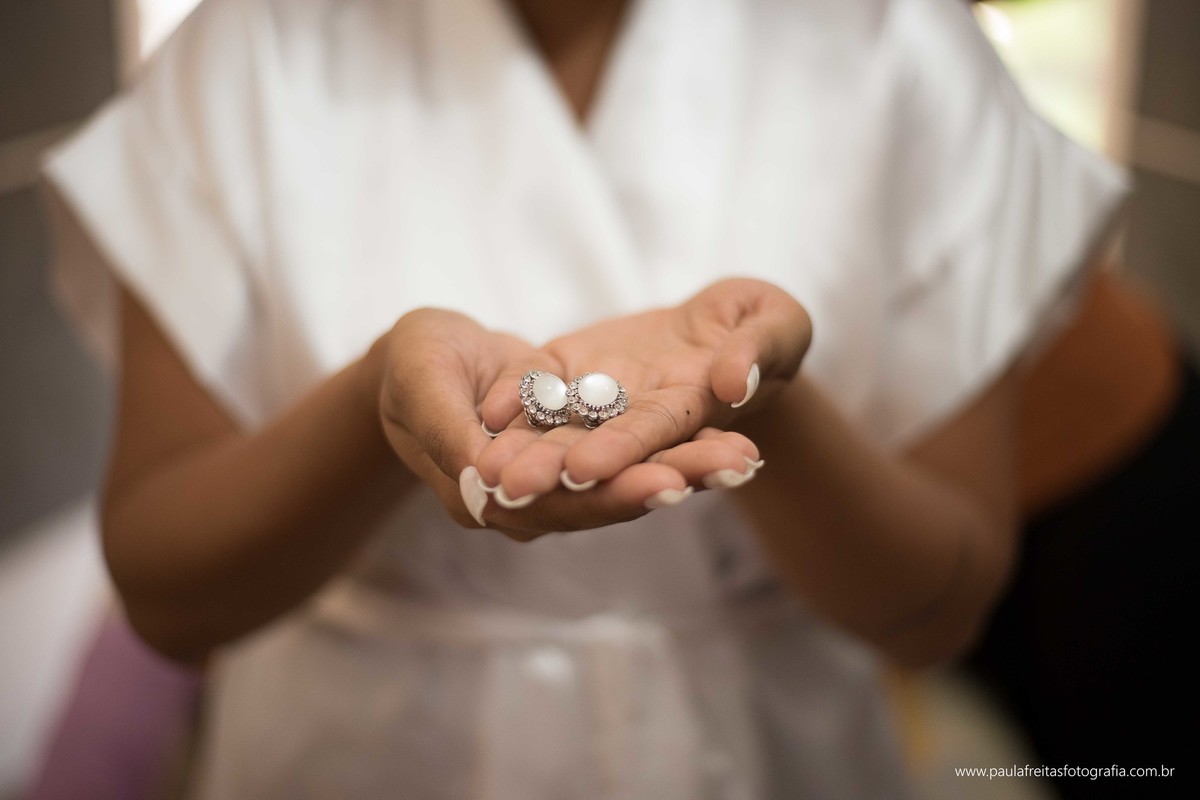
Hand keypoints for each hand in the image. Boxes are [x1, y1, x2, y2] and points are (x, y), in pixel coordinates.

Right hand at [370, 307, 765, 538]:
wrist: (422, 357)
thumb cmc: (411, 364)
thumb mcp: (420, 382)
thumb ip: (450, 430)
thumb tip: (488, 480)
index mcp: (486, 495)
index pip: (560, 502)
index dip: (614, 493)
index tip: (671, 484)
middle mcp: (530, 504)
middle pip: (610, 497)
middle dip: (674, 480)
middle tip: (734, 466)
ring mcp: (559, 479)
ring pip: (630, 476)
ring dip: (689, 466)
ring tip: (745, 457)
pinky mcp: (580, 450)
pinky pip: (632, 449)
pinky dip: (677, 445)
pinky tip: (727, 435)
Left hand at [475, 278, 811, 504]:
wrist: (726, 321)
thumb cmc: (764, 324)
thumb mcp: (777, 325)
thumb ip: (758, 351)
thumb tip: (731, 383)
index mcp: (692, 414)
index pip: (654, 438)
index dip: (620, 453)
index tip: (583, 471)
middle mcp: (639, 418)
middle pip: (593, 450)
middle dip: (553, 471)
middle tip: (510, 487)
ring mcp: (602, 397)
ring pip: (558, 430)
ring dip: (522, 451)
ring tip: (484, 469)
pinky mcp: (573, 368)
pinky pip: (541, 387)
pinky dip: (516, 398)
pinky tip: (488, 410)